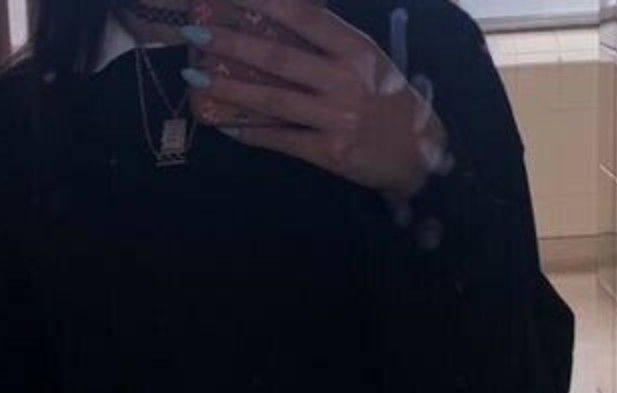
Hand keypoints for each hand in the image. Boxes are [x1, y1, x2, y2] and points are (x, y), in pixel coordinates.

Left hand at [183, 0, 451, 202]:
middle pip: (279, 59)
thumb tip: (283, 16)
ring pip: (274, 101)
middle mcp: (346, 80)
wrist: (420, 154)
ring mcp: (337, 118)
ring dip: (230, 89)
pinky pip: (282, 139)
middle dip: (233, 43)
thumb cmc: (388, 100)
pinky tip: (224, 123)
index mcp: (356, 49)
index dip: (268, 2)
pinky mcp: (330, 153)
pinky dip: (251, 132)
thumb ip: (329, 42)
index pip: (306, 18)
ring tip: (196, 78)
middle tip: (196, 32)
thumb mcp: (368, 60)